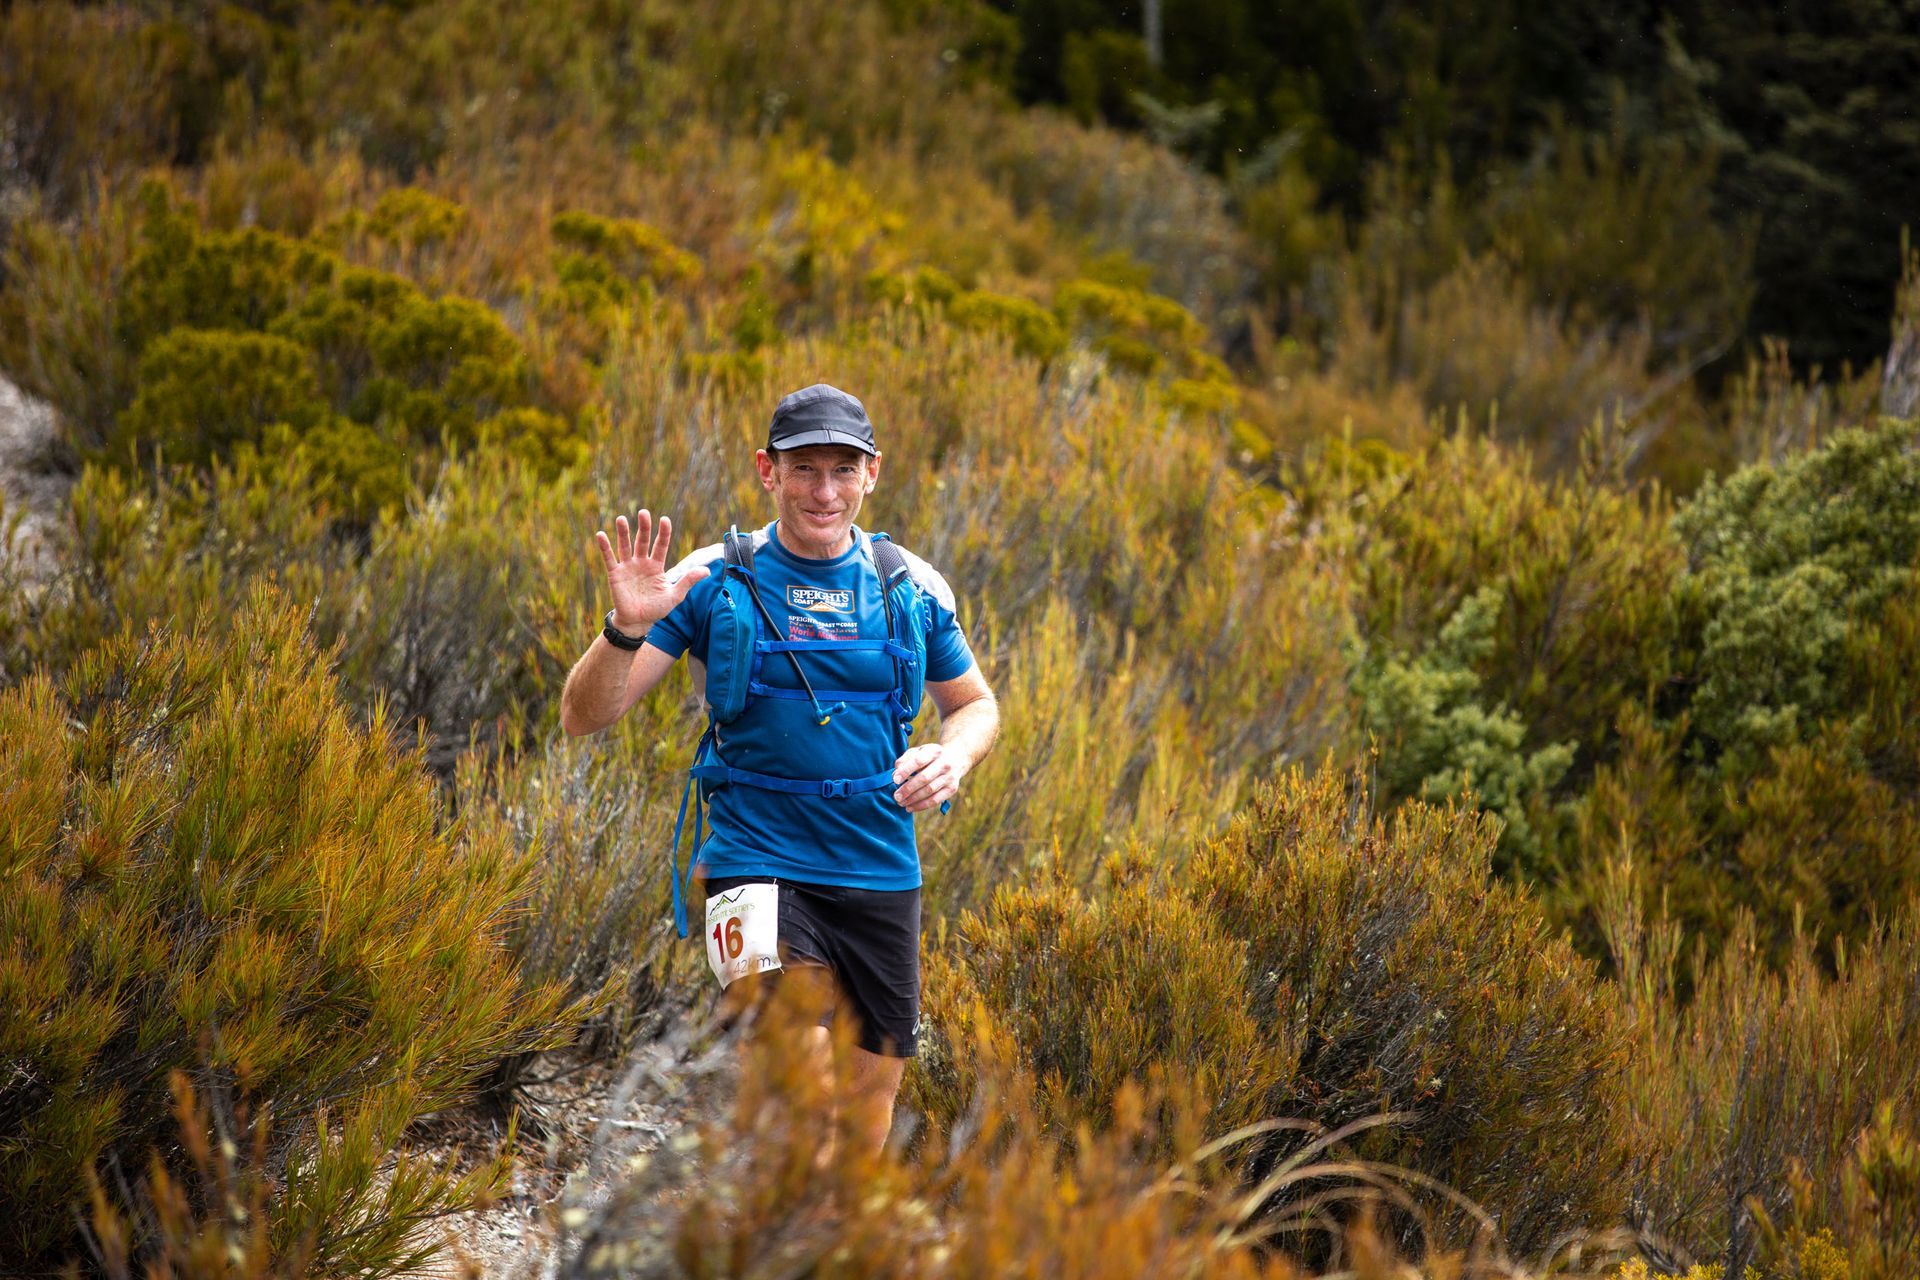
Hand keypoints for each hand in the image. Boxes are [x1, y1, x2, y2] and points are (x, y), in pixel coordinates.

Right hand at [594, 509, 706, 629]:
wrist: (638, 622)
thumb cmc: (657, 609)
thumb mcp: (675, 595)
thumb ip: (688, 581)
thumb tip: (707, 571)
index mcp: (656, 566)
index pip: (661, 545)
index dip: (663, 533)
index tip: (665, 520)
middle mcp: (642, 563)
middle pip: (642, 540)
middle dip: (643, 527)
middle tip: (644, 512)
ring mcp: (628, 567)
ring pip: (625, 546)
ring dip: (623, 532)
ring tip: (621, 518)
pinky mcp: (615, 574)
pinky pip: (609, 558)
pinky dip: (605, 547)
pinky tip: (601, 534)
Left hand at [892, 743, 964, 812]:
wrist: (955, 759)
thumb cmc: (930, 757)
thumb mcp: (918, 752)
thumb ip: (904, 760)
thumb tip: (895, 774)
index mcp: (934, 751)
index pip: (919, 761)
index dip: (906, 771)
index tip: (895, 780)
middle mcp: (944, 763)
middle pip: (924, 778)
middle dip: (908, 789)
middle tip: (896, 796)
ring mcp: (950, 777)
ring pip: (929, 790)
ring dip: (913, 799)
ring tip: (901, 802)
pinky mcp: (952, 789)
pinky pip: (935, 800)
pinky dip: (921, 806)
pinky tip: (910, 808)